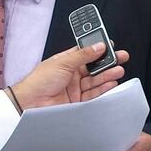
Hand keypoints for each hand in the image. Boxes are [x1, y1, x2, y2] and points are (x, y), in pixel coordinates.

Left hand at [13, 42, 129, 109]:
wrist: (30, 104)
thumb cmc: (39, 81)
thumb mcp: (62, 63)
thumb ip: (83, 55)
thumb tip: (98, 46)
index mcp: (66, 61)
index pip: (86, 52)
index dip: (98, 49)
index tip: (110, 45)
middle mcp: (71, 74)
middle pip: (94, 67)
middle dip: (107, 62)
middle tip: (120, 57)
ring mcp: (74, 88)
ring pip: (95, 80)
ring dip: (107, 75)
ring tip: (118, 70)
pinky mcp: (77, 102)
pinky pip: (93, 95)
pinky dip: (103, 89)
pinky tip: (111, 83)